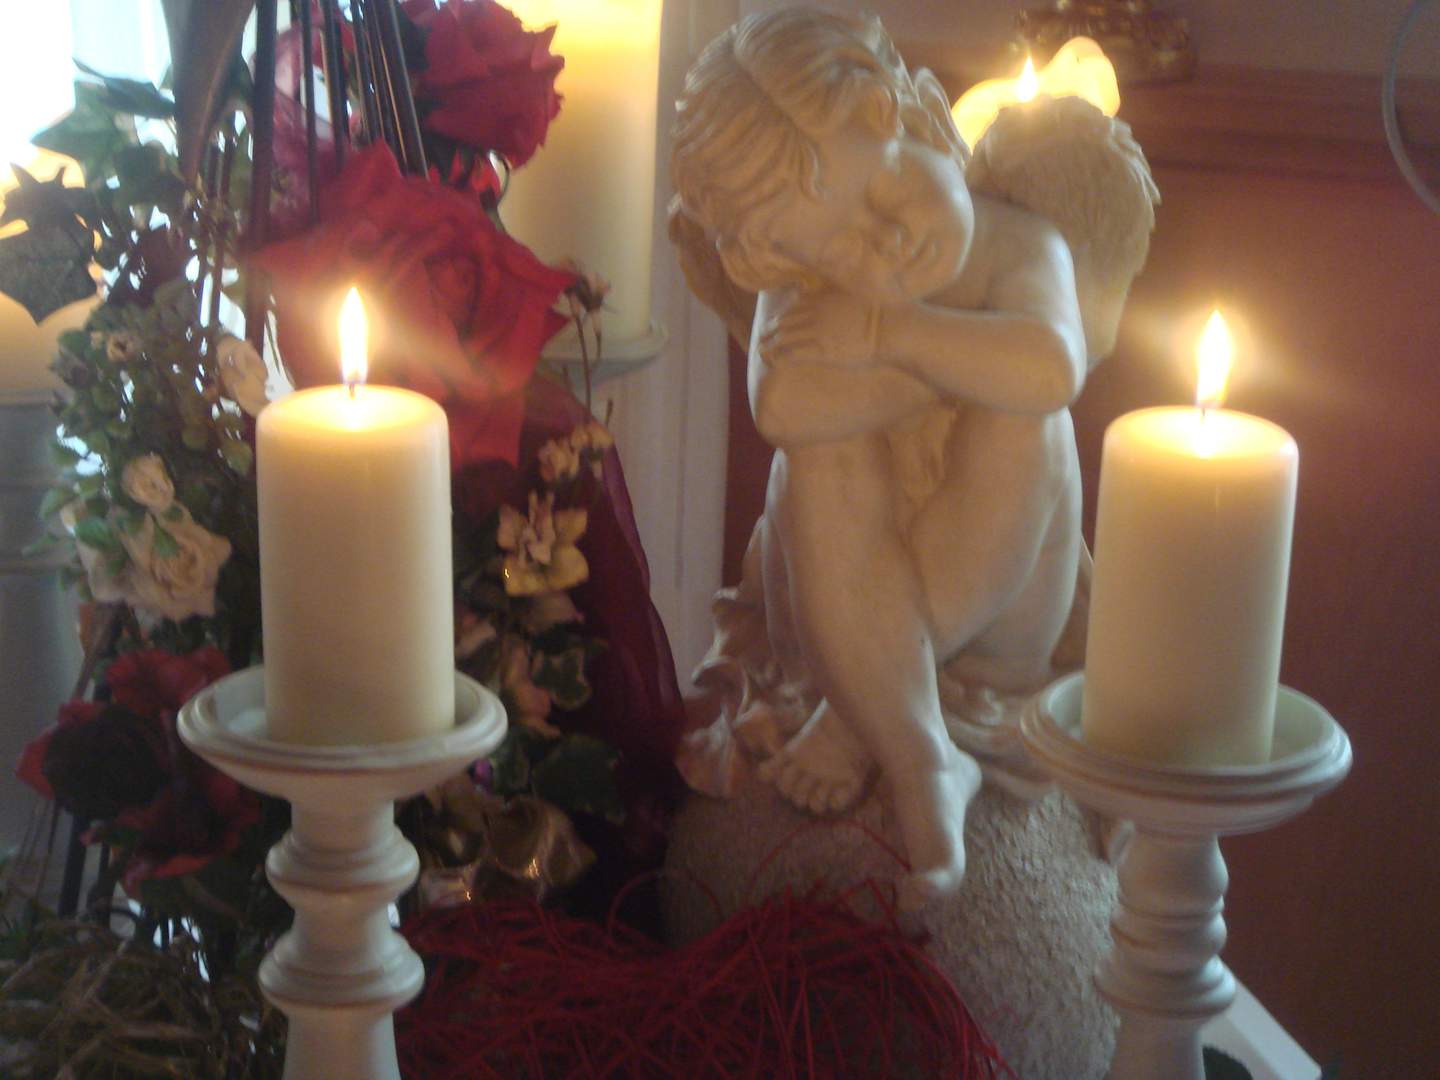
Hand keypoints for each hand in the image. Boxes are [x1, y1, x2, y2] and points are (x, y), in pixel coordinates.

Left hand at [758, 288, 880, 368]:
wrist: (891, 328)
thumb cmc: (881, 312)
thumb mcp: (858, 292)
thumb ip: (840, 289)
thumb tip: (832, 290)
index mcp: (824, 298)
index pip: (794, 305)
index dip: (782, 314)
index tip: (776, 321)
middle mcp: (817, 313)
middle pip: (785, 320)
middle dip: (771, 330)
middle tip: (763, 337)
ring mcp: (818, 332)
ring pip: (784, 337)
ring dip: (769, 345)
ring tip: (762, 352)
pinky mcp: (822, 351)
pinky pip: (793, 354)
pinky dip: (779, 358)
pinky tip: (773, 362)